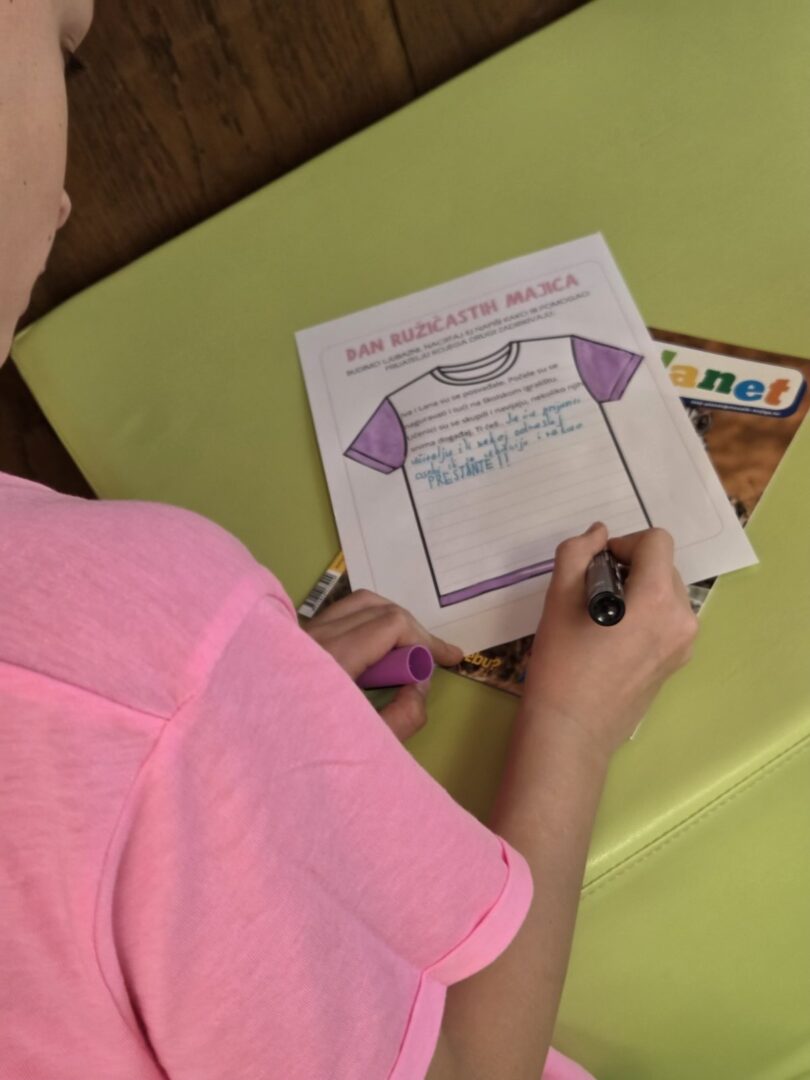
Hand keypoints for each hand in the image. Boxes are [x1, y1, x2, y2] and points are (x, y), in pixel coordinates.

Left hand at [305, 590, 464, 741]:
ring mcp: (298, 634)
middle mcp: (312, 636)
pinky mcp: (291, 639)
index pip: (390, 623)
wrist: (248, 752)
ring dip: (389, 622)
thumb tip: (420, 687)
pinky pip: (339, 616)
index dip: (424, 641)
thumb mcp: (364, 745)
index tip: (442, 666)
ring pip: (357, 605)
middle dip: (412, 631)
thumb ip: (403, 717)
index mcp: (330, 659)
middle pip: (377, 608)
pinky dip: (365, 624)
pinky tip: (373, 654)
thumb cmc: (302, 751)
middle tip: (433, 660)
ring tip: (409, 650)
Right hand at [524, 523, 697, 761]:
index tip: (595, 566)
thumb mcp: (558, 597)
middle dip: (630, 568)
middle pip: (664, 566)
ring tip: (603, 618)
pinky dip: (645, 615)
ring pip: (666, 592)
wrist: (571, 729)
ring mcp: (684, 644)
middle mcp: (682, 618)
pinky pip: (667, 620)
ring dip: (638, 591)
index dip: (623, 543)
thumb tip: (598, 534)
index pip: (656, 541)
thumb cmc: (561, 663)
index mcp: (657, 598)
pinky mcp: (677, 662)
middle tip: (593, 593)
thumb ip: (577, 552)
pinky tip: (613, 640)